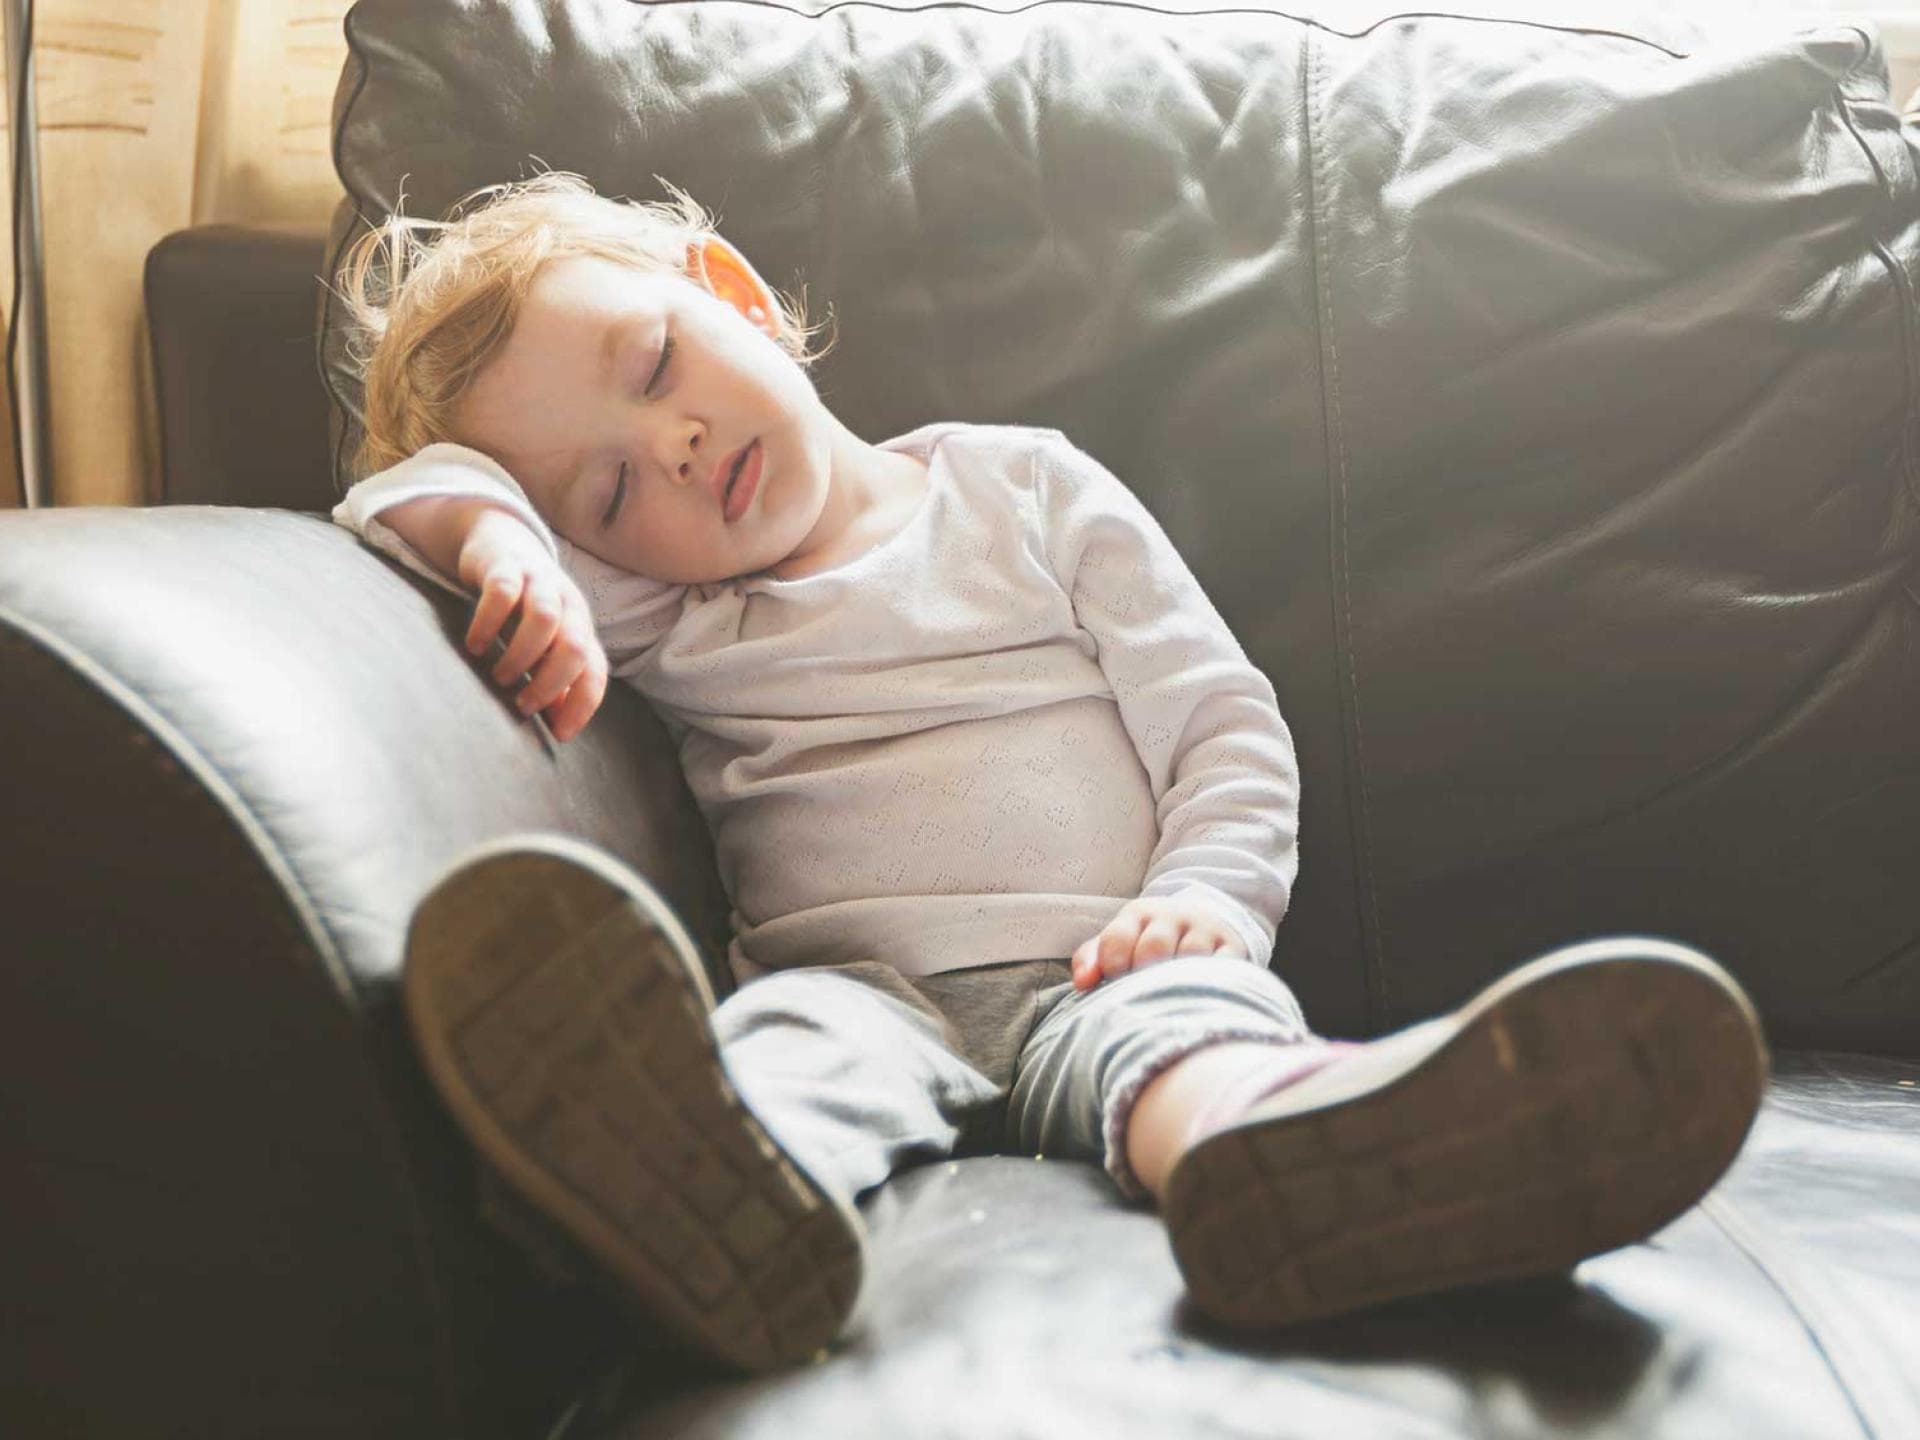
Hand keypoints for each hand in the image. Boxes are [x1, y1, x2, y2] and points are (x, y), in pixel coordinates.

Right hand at [456, 510, 608, 742]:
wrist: (502, 543)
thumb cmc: (524, 607)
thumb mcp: (545, 643)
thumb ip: (555, 677)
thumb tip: (559, 723)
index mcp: (581, 628)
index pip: (596, 672)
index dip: (582, 706)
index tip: (558, 734)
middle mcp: (568, 605)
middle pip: (575, 648)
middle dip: (550, 684)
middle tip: (522, 705)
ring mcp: (540, 583)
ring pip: (545, 620)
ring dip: (522, 656)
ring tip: (500, 677)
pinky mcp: (507, 567)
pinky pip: (503, 592)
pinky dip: (488, 623)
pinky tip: (475, 645)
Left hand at [1071, 895, 1246, 991]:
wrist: (1201, 922)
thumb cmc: (1147, 943)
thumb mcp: (1119, 942)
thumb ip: (1092, 959)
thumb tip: (1083, 983)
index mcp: (1138, 914)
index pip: (1119, 937)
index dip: (1112, 963)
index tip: (1112, 982)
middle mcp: (1173, 917)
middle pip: (1154, 947)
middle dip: (1144, 974)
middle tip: (1142, 997)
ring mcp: (1204, 931)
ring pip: (1190, 956)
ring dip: (1177, 982)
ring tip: (1169, 1003)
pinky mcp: (1232, 947)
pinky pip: (1224, 966)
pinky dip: (1211, 983)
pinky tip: (1199, 999)